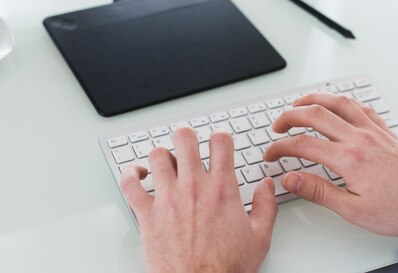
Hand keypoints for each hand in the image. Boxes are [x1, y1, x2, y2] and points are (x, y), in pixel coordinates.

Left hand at [120, 129, 277, 272]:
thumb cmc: (226, 269)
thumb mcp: (259, 237)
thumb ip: (266, 206)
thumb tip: (267, 186)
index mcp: (222, 188)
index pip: (220, 142)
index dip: (220, 138)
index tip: (218, 143)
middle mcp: (193, 186)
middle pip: (185, 138)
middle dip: (187, 137)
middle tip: (188, 144)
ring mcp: (167, 198)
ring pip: (157, 156)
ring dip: (161, 156)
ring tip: (165, 162)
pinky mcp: (146, 214)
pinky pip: (130, 184)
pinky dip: (130, 175)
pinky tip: (137, 175)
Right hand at [264, 93, 397, 235]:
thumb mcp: (353, 210)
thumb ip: (318, 191)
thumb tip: (291, 179)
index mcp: (349, 159)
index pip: (303, 145)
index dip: (280, 148)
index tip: (271, 154)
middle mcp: (360, 138)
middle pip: (315, 114)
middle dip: (290, 116)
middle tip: (278, 126)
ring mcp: (374, 131)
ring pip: (338, 102)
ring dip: (314, 99)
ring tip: (299, 104)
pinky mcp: (385, 131)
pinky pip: (361, 106)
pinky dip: (343, 101)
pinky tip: (337, 104)